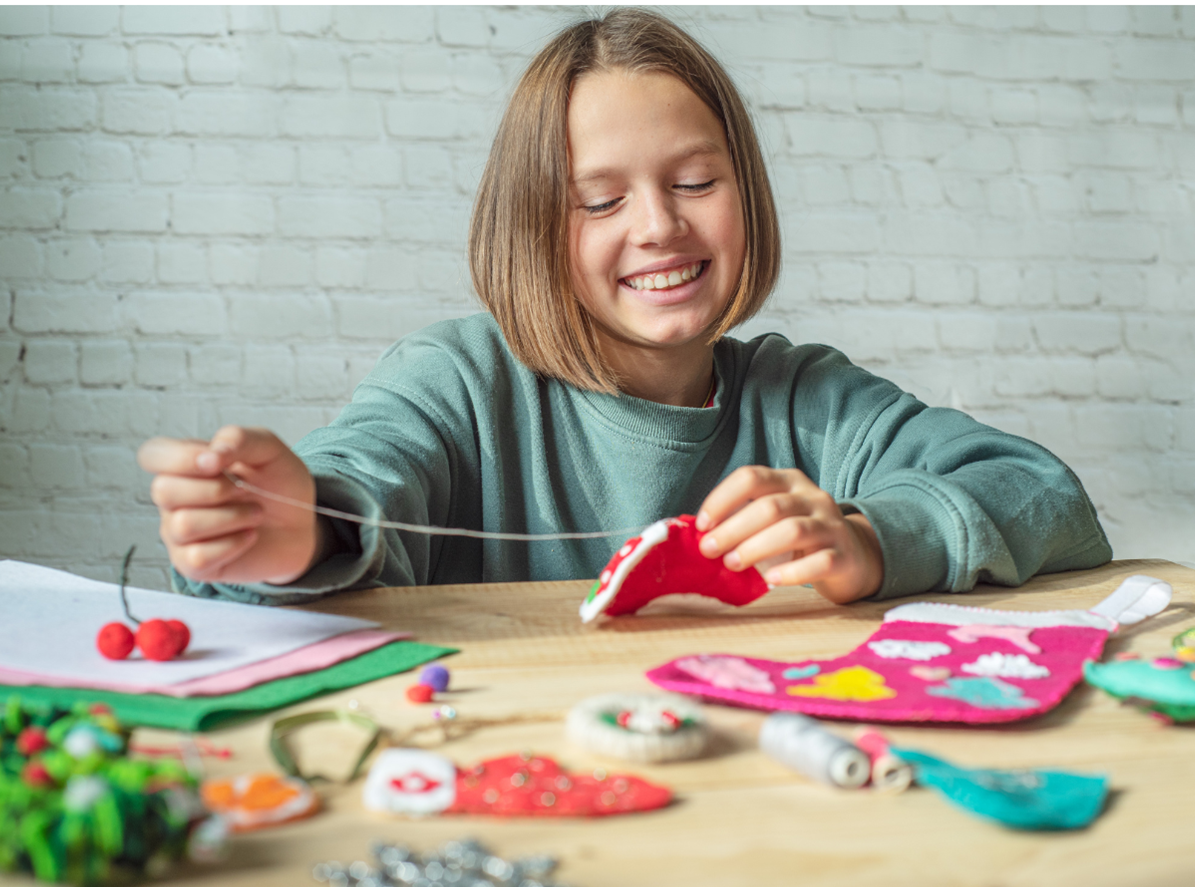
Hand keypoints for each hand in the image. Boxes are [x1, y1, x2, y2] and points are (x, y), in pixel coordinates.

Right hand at [138, 426, 322, 585]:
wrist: (302, 523)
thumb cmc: (278, 483)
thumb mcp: (268, 449)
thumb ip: (238, 439)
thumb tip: (209, 456)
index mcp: (185, 465)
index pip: (152, 455)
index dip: (179, 458)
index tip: (216, 462)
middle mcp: (174, 499)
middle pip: (163, 491)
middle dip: (215, 489)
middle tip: (246, 489)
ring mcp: (179, 533)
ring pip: (183, 525)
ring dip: (232, 517)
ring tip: (254, 513)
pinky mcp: (192, 564)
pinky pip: (198, 556)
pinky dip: (233, 544)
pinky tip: (249, 536)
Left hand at [695, 466, 883, 603]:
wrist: (854, 556)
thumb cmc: (800, 537)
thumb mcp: (774, 518)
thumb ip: (743, 519)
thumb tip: (699, 535)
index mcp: (789, 481)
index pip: (751, 477)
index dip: (722, 499)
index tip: (702, 525)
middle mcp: (812, 497)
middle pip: (770, 507)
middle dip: (733, 529)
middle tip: (710, 551)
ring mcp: (831, 525)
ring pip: (793, 530)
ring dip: (756, 548)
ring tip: (732, 564)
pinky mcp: (844, 555)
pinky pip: (820, 562)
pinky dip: (792, 572)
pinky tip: (771, 581)